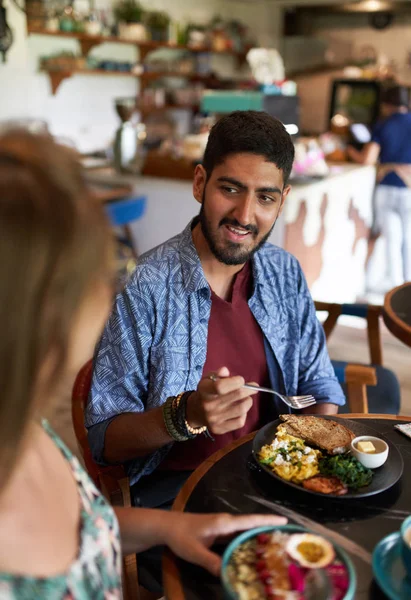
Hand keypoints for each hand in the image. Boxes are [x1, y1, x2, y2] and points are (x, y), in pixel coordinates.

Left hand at [163, 512, 287, 575]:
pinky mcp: (219, 533)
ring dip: (259, 535)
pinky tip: (253, 551)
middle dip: (269, 529)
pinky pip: (238, 536)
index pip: (250, 521)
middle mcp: (227, 523)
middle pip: (252, 524)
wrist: (167, 527)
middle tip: (287, 539)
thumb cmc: (181, 536)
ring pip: (245, 531)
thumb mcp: (195, 552)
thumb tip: (228, 574)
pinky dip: (248, 541)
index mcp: (225, 523)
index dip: (267, 520)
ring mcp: (223, 527)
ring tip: (276, 545)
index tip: (285, 521)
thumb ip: (211, 562)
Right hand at [186, 366, 256, 434]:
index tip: (241, 380)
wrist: (195, 412)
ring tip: (246, 398)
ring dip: (248, 401)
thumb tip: (226, 371)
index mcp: (204, 390)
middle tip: (254, 387)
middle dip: (249, 389)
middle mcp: (208, 405)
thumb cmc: (206, 392)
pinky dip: (244, 414)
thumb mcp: (208, 379)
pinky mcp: (219, 429)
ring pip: (241, 408)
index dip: (235, 381)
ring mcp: (214, 419)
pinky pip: (240, 422)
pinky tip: (241, 410)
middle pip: (237, 395)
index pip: (221, 386)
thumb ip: (217, 374)